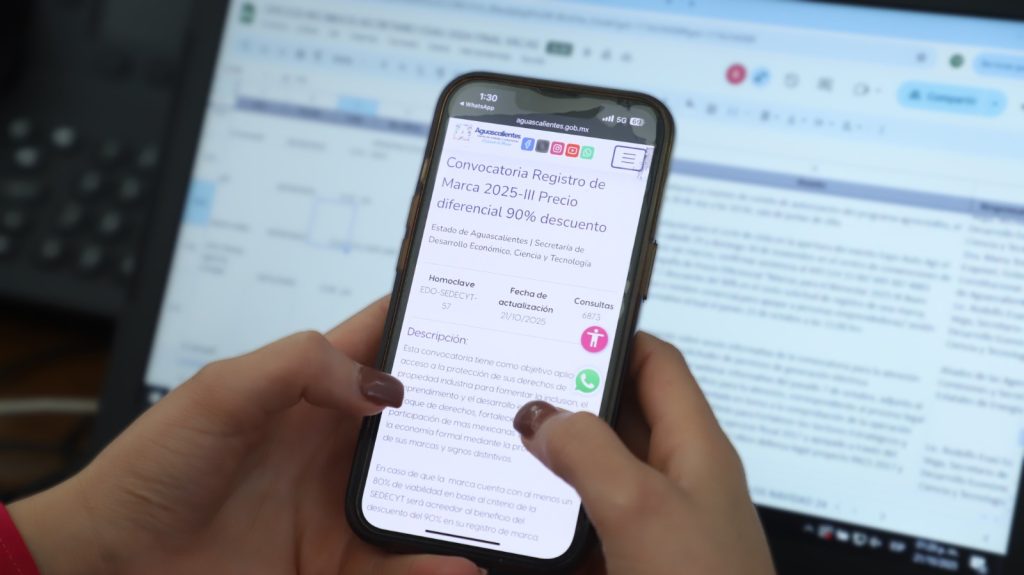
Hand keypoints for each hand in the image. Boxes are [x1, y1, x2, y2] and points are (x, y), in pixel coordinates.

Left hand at [10, 298, 480, 574]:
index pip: (388, 341)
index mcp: (314, 387)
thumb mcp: (219, 393)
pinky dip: (435, 564)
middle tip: (525, 408)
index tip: (493, 308)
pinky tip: (463, 560)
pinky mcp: (337, 561)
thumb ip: (298, 365)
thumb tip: (384, 384)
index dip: (438, 321)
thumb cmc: (152, 469)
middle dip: (475, 411)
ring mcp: (342, 506)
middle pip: (426, 421)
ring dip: (469, 492)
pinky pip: (399, 564)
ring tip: (512, 491)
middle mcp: (340, 444)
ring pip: (426, 493)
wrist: (113, 566)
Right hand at [513, 332, 774, 574]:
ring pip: (593, 471)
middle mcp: (674, 479)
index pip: (655, 362)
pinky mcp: (627, 563)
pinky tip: (512, 513)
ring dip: (551, 458)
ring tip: (498, 439)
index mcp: (695, 447)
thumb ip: (588, 449)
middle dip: (565, 397)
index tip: (552, 325)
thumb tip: (543, 413)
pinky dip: (549, 512)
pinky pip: (583, 521)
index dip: (608, 335)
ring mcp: (650, 525)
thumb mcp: (640, 508)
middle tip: (508, 381)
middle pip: (616, 414)